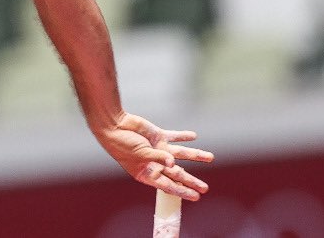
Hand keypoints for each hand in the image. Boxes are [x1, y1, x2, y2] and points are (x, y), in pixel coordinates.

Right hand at [95, 113, 213, 200]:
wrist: (114, 125)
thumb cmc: (122, 144)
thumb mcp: (141, 155)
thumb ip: (159, 158)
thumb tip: (174, 163)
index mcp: (147, 173)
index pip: (168, 185)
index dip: (182, 191)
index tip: (196, 197)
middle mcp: (155, 163)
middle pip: (177, 173)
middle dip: (192, 180)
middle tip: (205, 188)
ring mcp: (158, 149)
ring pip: (181, 154)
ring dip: (196, 155)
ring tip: (210, 157)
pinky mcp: (158, 136)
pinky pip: (174, 137)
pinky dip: (183, 136)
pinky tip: (193, 137)